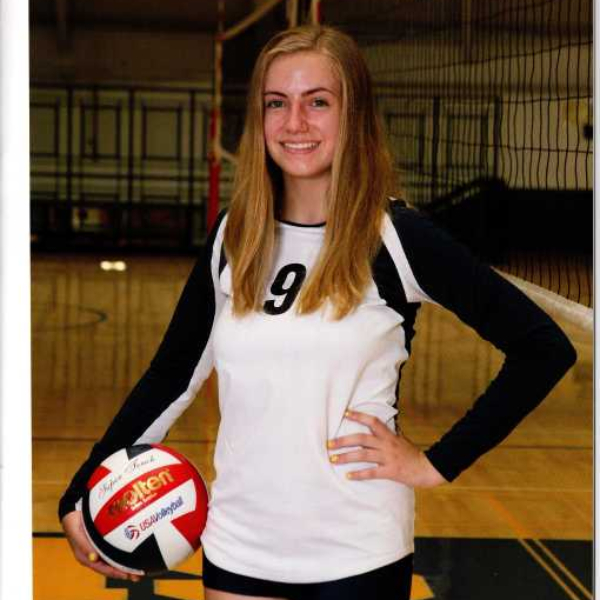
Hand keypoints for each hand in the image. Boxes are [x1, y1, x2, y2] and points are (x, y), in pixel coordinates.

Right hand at [61, 510, 141, 581]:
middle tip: (138, 576)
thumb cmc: (73, 522)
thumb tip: (93, 558)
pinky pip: (116, 547)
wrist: (73, 511)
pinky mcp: (104, 541)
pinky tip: (136, 549)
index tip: (127, 575)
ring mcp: (100, 548)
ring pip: (115, 558)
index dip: (115, 573)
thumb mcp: (76, 533)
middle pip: (111, 566)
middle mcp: (94, 555)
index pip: (103, 569)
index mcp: (86, 557)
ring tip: (140, 567)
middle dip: (124, 571)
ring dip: (126, 563)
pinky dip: (125, 550)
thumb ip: (84, 545)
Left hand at [327, 410, 446, 487]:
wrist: (427, 468)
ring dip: (346, 457)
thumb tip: (382, 425)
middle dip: (343, 441)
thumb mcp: (401, 439)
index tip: (345, 413)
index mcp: (389, 435)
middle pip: (361, 439)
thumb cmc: (413, 454)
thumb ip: (390, 433)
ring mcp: (388, 458)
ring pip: (363, 455)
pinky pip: (372, 473)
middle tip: (329, 444)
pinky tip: (348, 476)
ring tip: (333, 459)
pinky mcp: (390, 471)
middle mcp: (386, 444)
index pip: (372, 421)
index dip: (358, 416)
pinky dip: (359, 474)